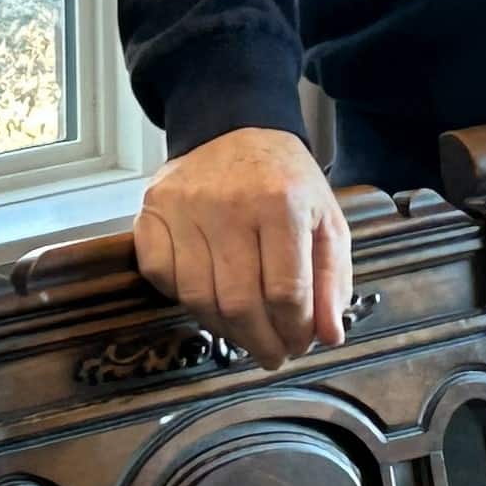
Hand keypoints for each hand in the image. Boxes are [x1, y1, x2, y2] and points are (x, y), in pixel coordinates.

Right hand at [135, 128, 350, 366]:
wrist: (234, 130)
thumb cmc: (285, 182)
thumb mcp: (325, 221)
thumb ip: (332, 279)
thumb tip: (329, 336)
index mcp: (281, 202)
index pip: (287, 291)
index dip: (295, 331)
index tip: (300, 345)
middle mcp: (229, 204)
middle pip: (240, 303)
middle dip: (261, 343)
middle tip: (273, 355)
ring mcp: (183, 209)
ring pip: (199, 299)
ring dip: (226, 331)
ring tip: (246, 335)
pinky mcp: (152, 214)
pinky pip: (163, 279)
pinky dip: (186, 301)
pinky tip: (210, 300)